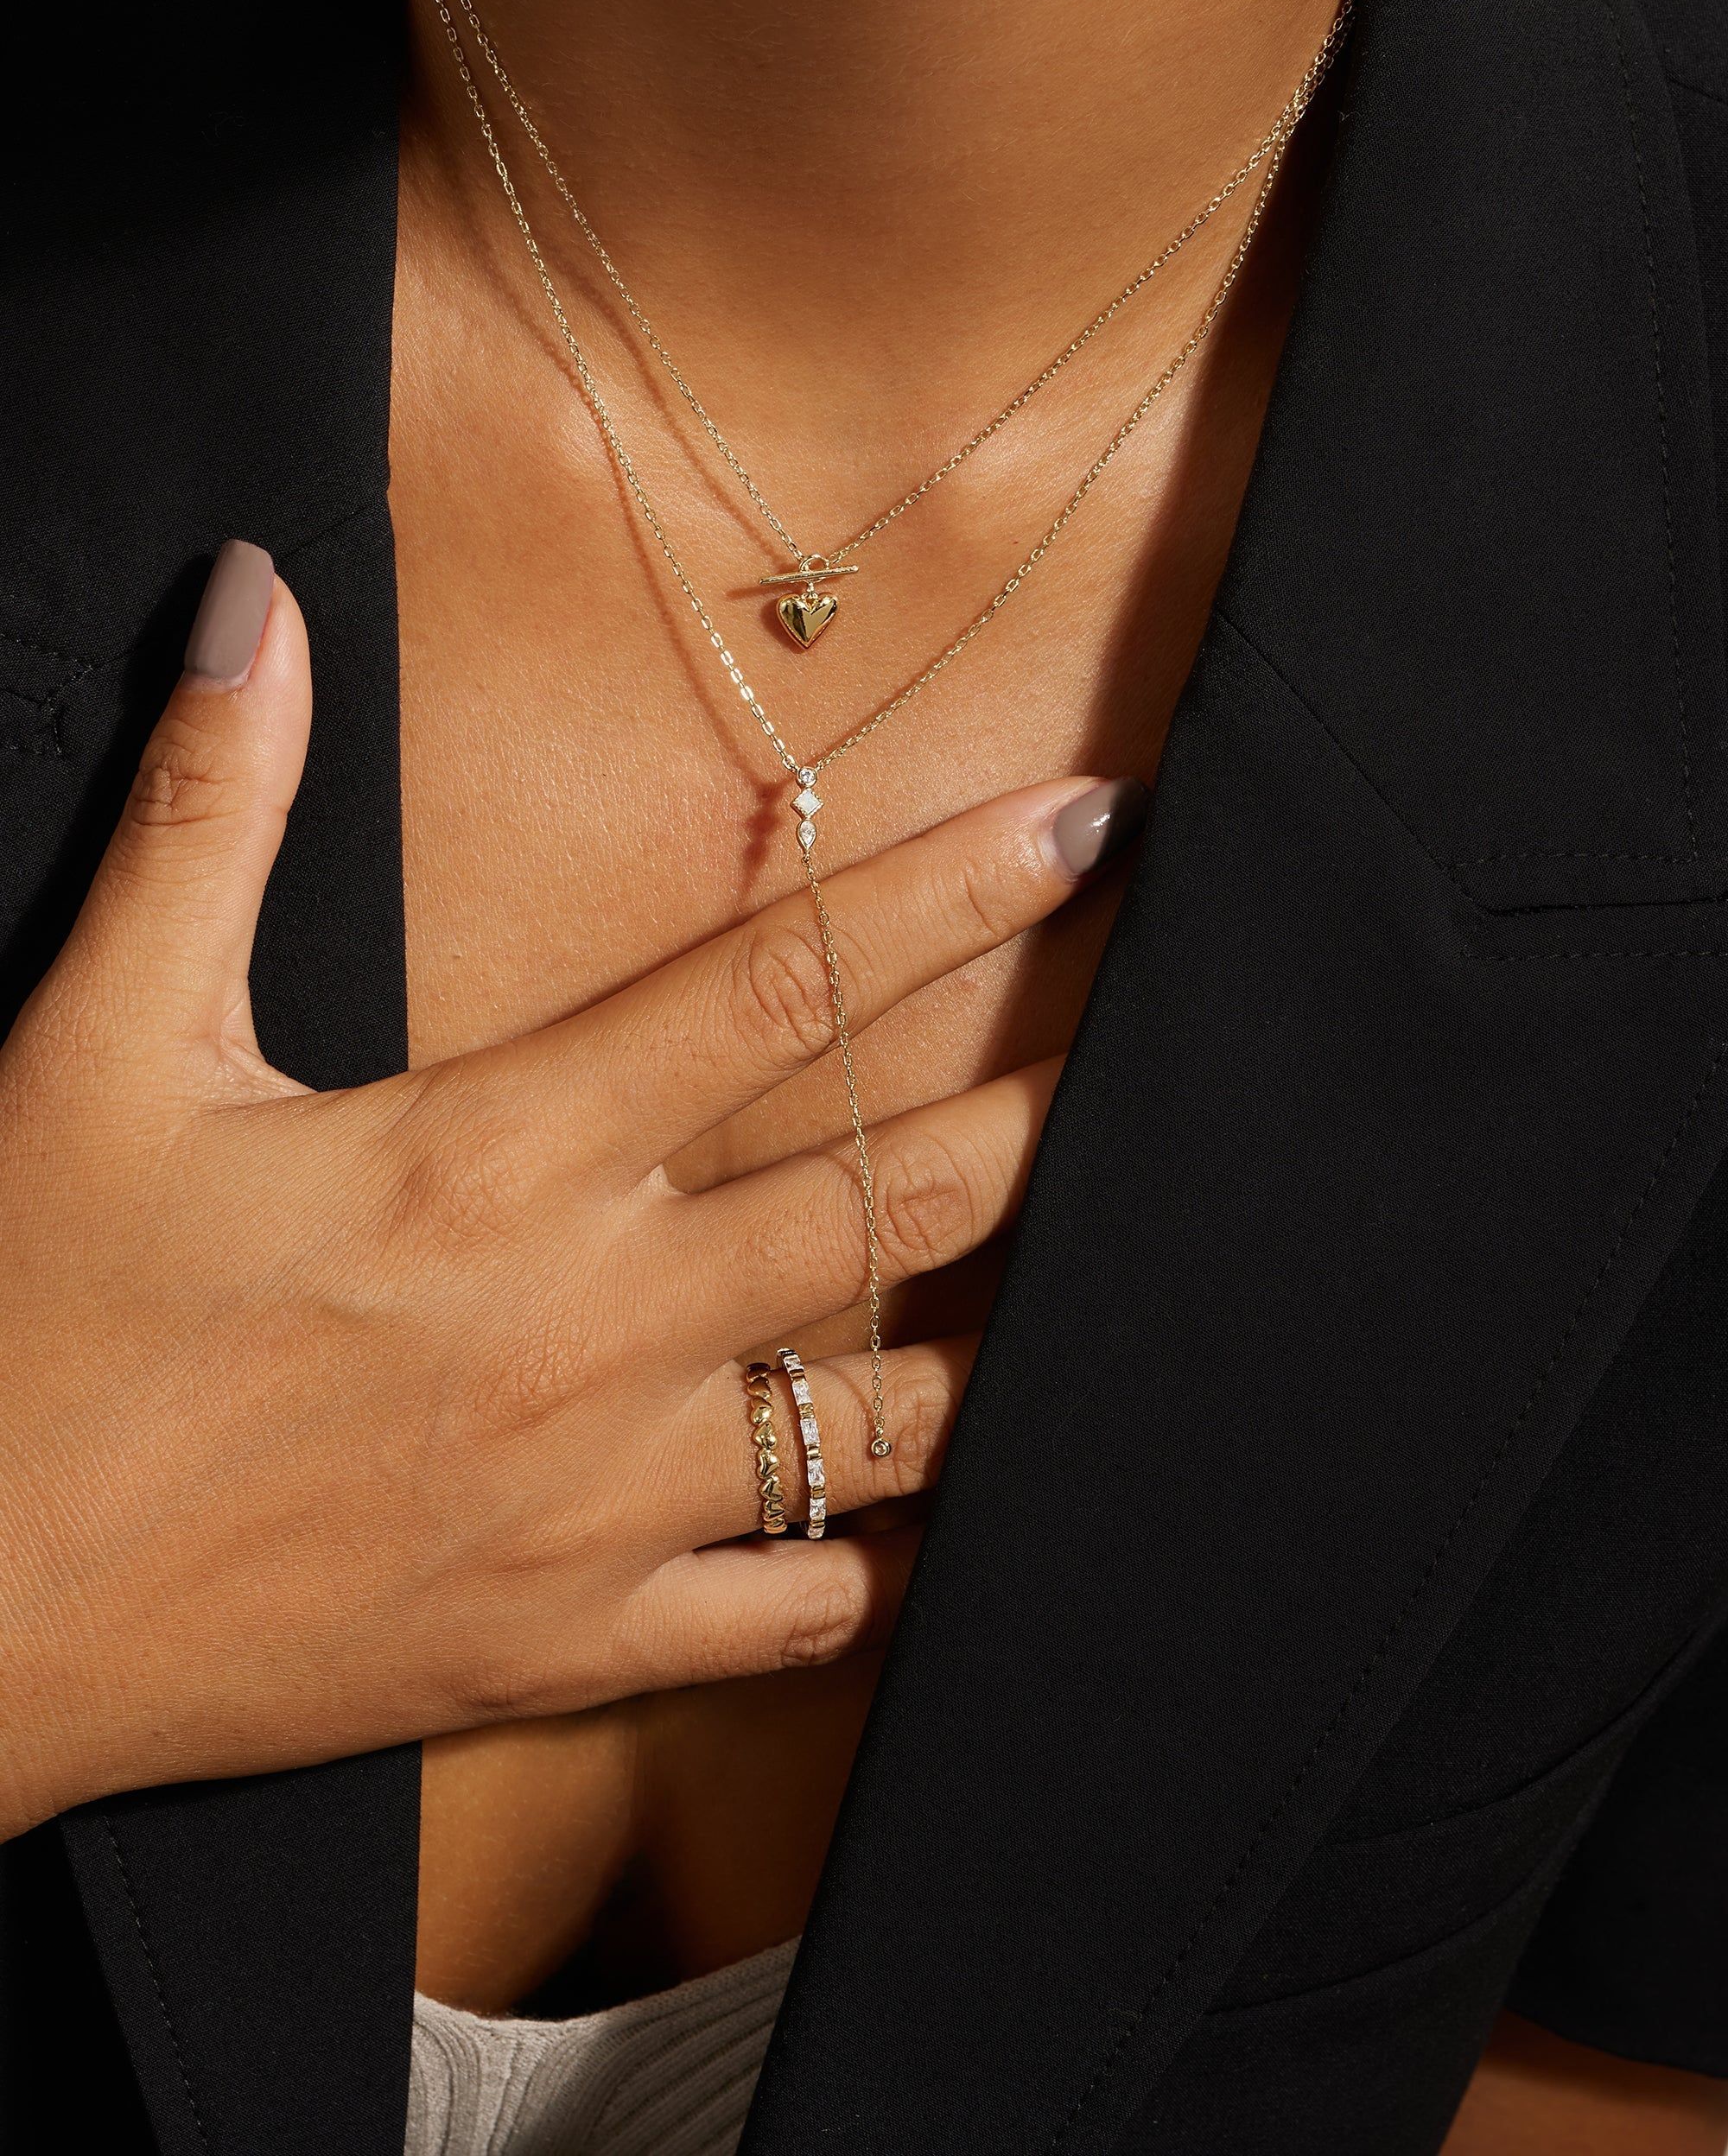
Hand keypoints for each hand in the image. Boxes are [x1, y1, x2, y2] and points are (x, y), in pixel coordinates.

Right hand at [0, 542, 1135, 1836]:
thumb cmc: (28, 1325)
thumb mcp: (96, 1049)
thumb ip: (207, 812)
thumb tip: (253, 596)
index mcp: (493, 1157)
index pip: (779, 990)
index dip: (953, 893)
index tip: (1085, 831)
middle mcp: (586, 1325)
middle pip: (886, 1198)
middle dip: (1037, 1116)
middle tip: (1139, 1055)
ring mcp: (594, 1506)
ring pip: (884, 1422)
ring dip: (986, 1346)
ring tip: (1055, 1287)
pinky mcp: (563, 1647)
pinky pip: (789, 1612)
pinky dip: (861, 1557)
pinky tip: (890, 1513)